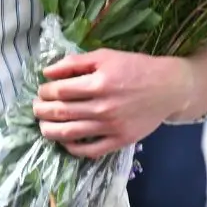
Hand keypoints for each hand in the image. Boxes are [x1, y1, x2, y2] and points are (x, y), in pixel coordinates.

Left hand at [34, 49, 192, 158]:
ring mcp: (111, 126)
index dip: (45, 91)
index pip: (59, 91)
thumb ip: (75, 62)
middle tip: (37, 108)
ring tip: (44, 125)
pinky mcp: (120, 141)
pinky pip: (89, 150)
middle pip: (60, 112)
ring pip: (69, 133)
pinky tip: (66, 140)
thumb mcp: (106, 56)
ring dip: (49, 130)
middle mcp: (103, 106)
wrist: (170, 88)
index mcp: (99, 83)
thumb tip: (47, 72)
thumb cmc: (137, 68)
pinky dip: (72, 148)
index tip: (43, 91)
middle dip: (41, 110)